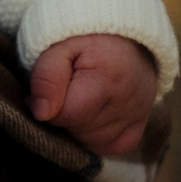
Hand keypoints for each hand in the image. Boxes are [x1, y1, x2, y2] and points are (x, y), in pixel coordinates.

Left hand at [28, 33, 155, 155]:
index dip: (45, 105)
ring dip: (76, 127)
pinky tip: (88, 117)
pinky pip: (113, 146)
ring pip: (93, 141)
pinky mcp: (141, 124)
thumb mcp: (58, 45)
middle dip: (61, 115)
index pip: (67, 115)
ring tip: (74, 99)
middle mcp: (129, 102)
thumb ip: (46, 76)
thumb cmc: (83, 37)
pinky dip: (95, 138)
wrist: (122, 34)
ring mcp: (138, 115)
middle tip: (60, 91)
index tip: (39, 91)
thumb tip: (41, 113)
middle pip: (79, 130)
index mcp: (108, 79)